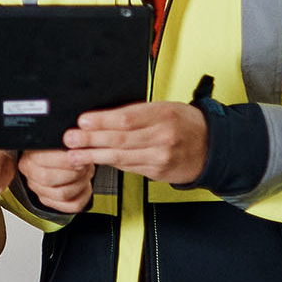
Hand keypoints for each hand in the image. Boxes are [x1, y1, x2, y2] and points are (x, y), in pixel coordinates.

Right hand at [18, 148, 92, 212]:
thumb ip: (63, 142)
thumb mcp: (59, 141)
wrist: (66, 160)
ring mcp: (41, 192)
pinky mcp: (55, 203)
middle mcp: (31, 177)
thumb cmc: (62, 149)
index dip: (63, 159)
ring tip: (85, 172)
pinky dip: (84, 194)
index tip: (77, 153)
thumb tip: (73, 145)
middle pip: (48, 179)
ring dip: (80, 182)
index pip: (41, 161)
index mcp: (28, 160)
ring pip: (63, 194)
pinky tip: (84, 184)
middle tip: (83, 164)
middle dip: (72, 171)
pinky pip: (73, 205)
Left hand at [62, 101, 208, 184]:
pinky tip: (95, 161)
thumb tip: (103, 115)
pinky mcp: (158, 173)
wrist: (212, 148)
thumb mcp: (165, 108)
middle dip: (91, 140)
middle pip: (120, 139)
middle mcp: (162, 137)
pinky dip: (111, 163)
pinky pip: (129, 167)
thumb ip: (137, 112)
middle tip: (70, 139)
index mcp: (163, 115)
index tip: (83, 121)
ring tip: (74, 155)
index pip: (127, 118)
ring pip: (121, 157)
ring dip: (94, 156)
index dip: (102, 121)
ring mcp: (160, 157)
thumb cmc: (185, 123)